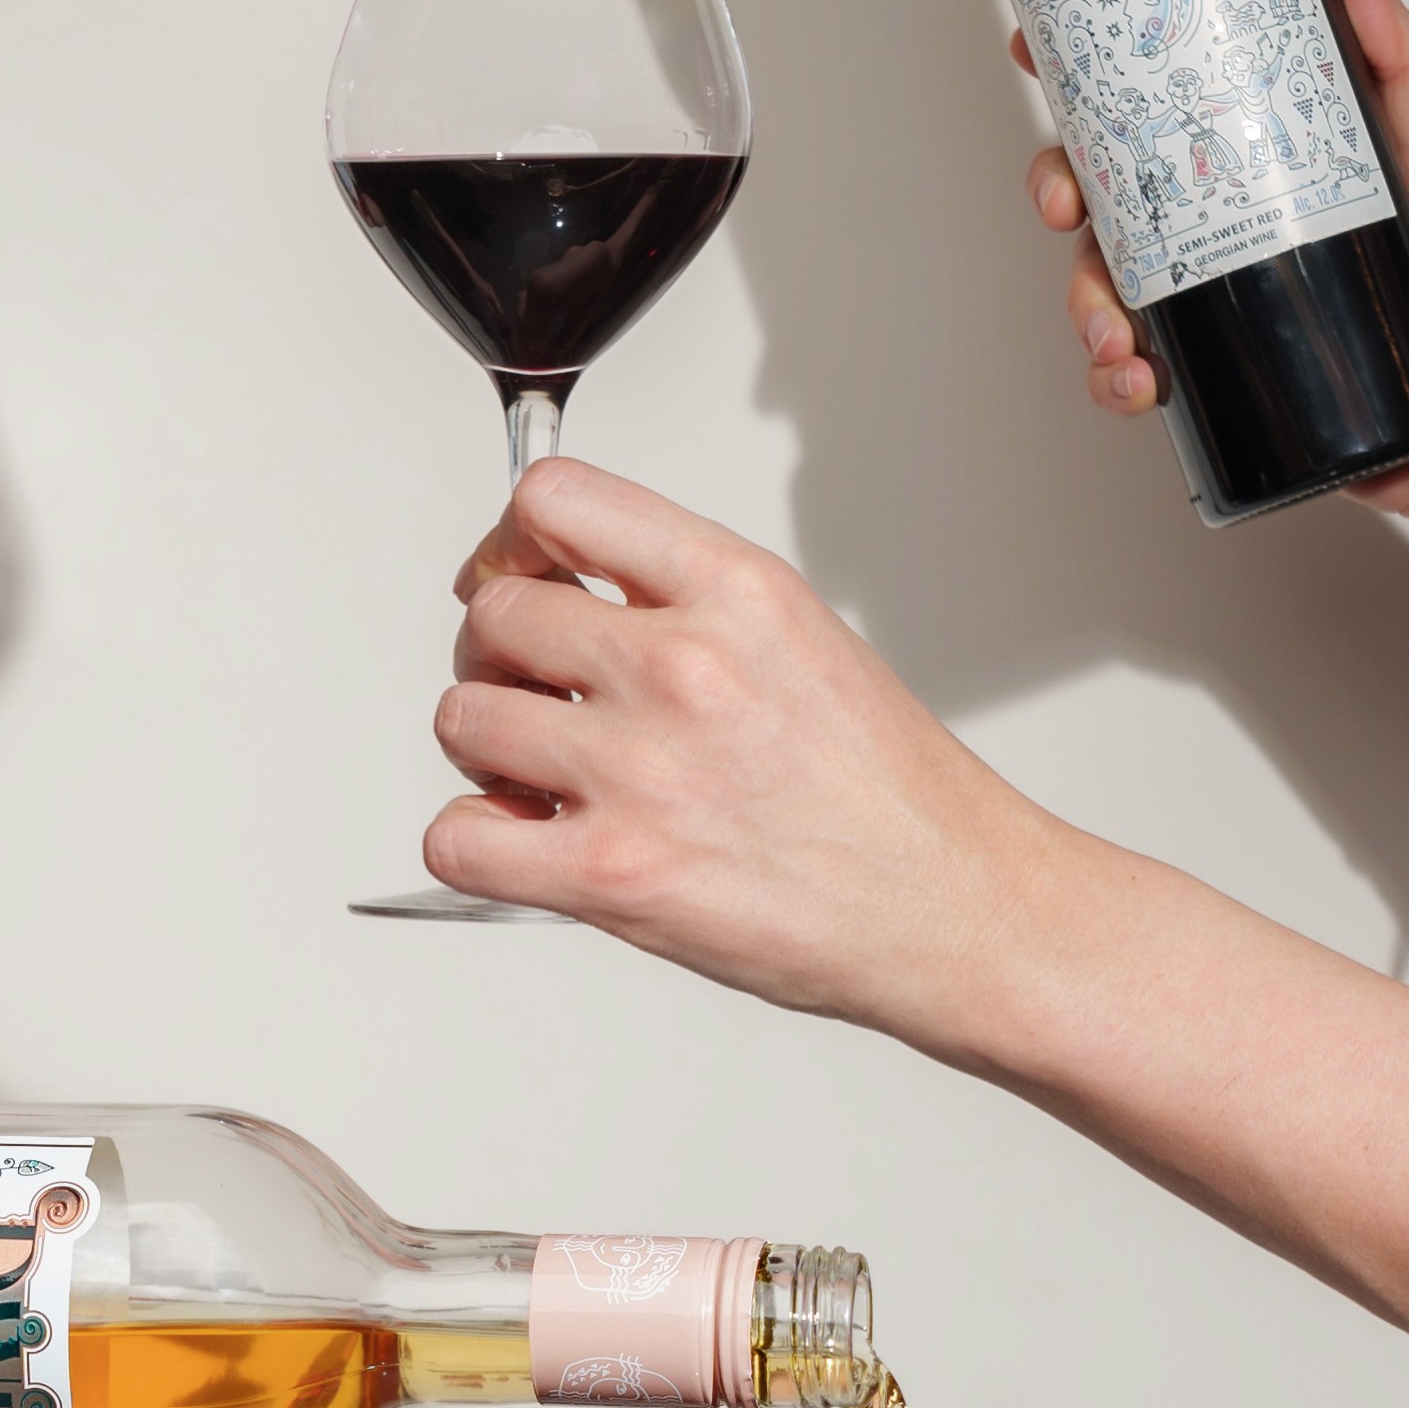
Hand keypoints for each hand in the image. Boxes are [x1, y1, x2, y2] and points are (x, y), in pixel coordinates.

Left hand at [424, 453, 1070, 1050]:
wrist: (951, 908)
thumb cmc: (890, 796)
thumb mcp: (800, 638)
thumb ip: (686, 604)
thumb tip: (570, 598)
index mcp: (736, 590)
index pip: (557, 500)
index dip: (513, 540)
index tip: (521, 575)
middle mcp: (682, 666)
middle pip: (494, 611)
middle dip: (497, 655)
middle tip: (533, 697)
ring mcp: (640, 769)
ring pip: (461, 716)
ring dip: (483, 749)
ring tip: (537, 776)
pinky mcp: (610, 872)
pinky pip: (457, 839)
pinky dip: (472, 844)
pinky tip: (526, 845)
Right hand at [1025, 0, 1408, 628]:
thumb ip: (1403, 64)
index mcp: (1278, 156)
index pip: (1174, 100)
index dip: (1097, 75)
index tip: (1043, 53)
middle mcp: (1239, 221)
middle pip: (1114, 188)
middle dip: (1060, 188)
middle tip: (1061, 200)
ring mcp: (1225, 300)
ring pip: (1109, 282)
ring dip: (1084, 300)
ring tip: (1113, 329)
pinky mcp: (1225, 376)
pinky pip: (1136, 373)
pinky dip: (1116, 378)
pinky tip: (1136, 381)